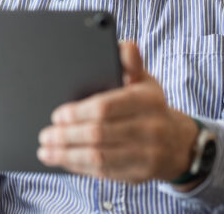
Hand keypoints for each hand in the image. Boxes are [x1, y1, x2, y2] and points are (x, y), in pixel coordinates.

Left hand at [37, 42, 199, 184]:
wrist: (178, 143)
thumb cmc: (150, 107)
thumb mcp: (144, 80)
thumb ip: (130, 62)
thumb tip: (125, 46)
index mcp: (148, 100)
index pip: (106, 107)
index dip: (78, 112)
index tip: (57, 114)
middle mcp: (151, 128)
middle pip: (98, 134)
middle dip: (66, 135)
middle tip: (45, 134)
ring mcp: (146, 155)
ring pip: (98, 158)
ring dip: (67, 155)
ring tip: (46, 150)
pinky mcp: (139, 176)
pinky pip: (103, 173)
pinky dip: (78, 167)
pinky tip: (62, 161)